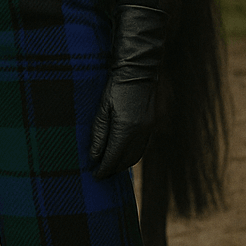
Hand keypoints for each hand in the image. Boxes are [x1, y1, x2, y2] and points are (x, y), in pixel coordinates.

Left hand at [89, 4, 166, 178]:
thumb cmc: (116, 86)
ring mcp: (148, 129)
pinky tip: (123, 155)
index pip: (113, 158)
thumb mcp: (102, 108)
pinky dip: (132, 155)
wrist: (138, 70)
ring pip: (135, 156)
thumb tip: (94, 156)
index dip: (103, 169)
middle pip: (125, 161)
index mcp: (126, 128)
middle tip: (100, 174)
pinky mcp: (152, 125)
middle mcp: (140, 132)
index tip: (95, 175)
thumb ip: (98, 133)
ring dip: (123, 165)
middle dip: (113, 169)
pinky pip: (142, 148)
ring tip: (110, 167)